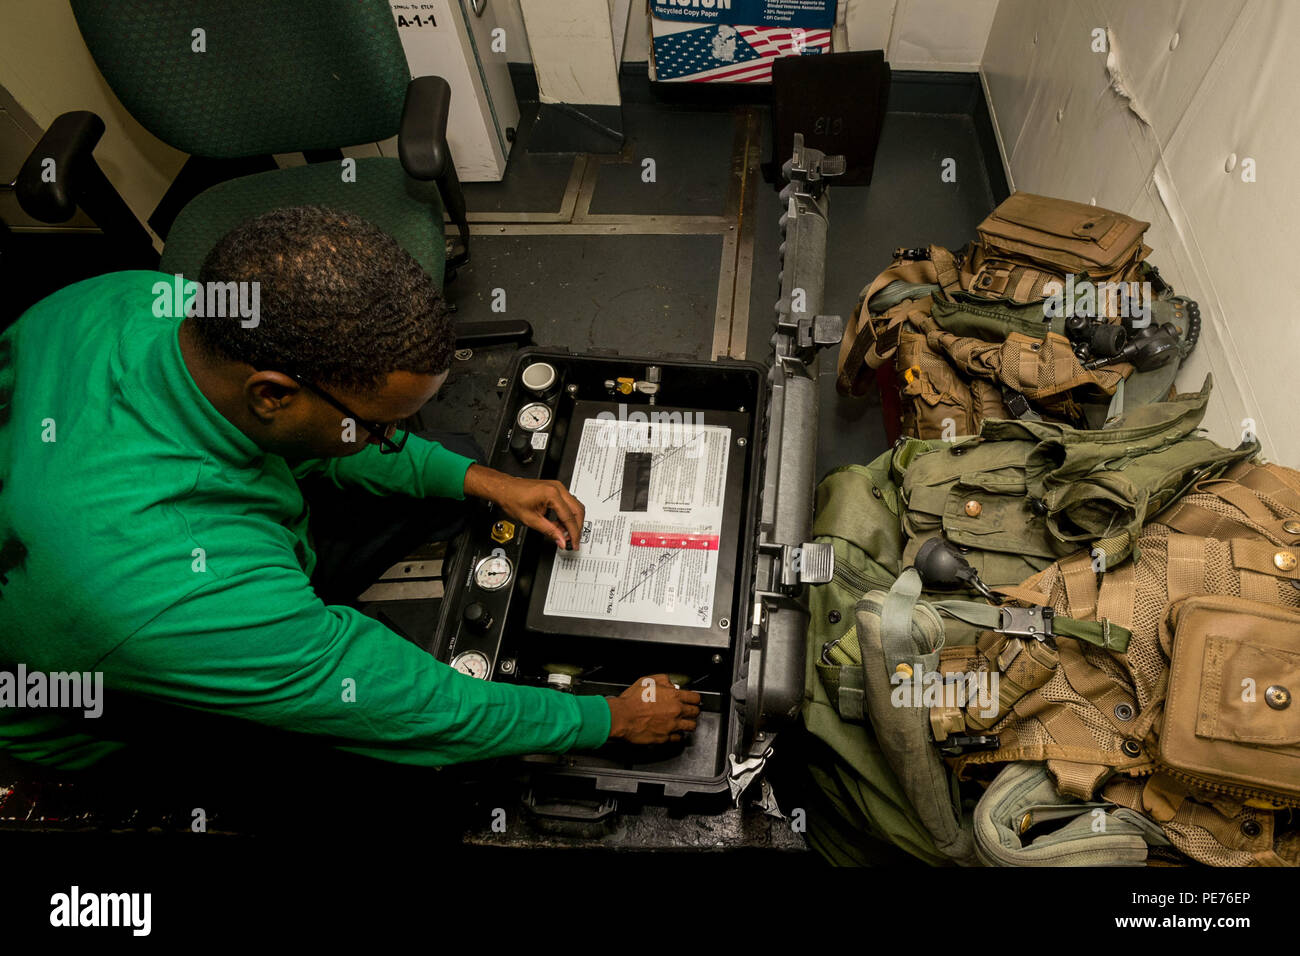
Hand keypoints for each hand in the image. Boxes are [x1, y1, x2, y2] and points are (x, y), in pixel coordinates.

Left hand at [463, 464, 584, 549]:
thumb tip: (561, 540)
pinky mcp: (555, 489)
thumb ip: (549, 531)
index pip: (569, 517)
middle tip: (573, 540)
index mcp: (552, 494)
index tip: (573, 543)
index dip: (573, 533)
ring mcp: (557, 487)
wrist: (505, 489)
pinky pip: (567, 503)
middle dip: (576, 527)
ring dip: (571, 522)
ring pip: (574, 506)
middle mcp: (558, 488)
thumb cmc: (512, 499)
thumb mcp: (531, 520)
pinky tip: (558, 525)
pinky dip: (566, 515)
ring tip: (562, 533)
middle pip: (577, 510)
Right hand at [606, 674, 701, 744]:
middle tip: (689, 711)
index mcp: (673, 696)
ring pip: (691, 726)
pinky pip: (678, 738)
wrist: (622, 717)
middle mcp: (676, 711)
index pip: (695, 698)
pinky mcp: (665, 737)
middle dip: (693, 711)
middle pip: (695, 712)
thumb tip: (671, 684)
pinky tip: (673, 731)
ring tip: (684, 722)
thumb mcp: (647, 681)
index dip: (695, 699)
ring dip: (688, 723)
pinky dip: (677, 735)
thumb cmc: (631, 700)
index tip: (693, 700)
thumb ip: (663, 680)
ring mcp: (672, 725)